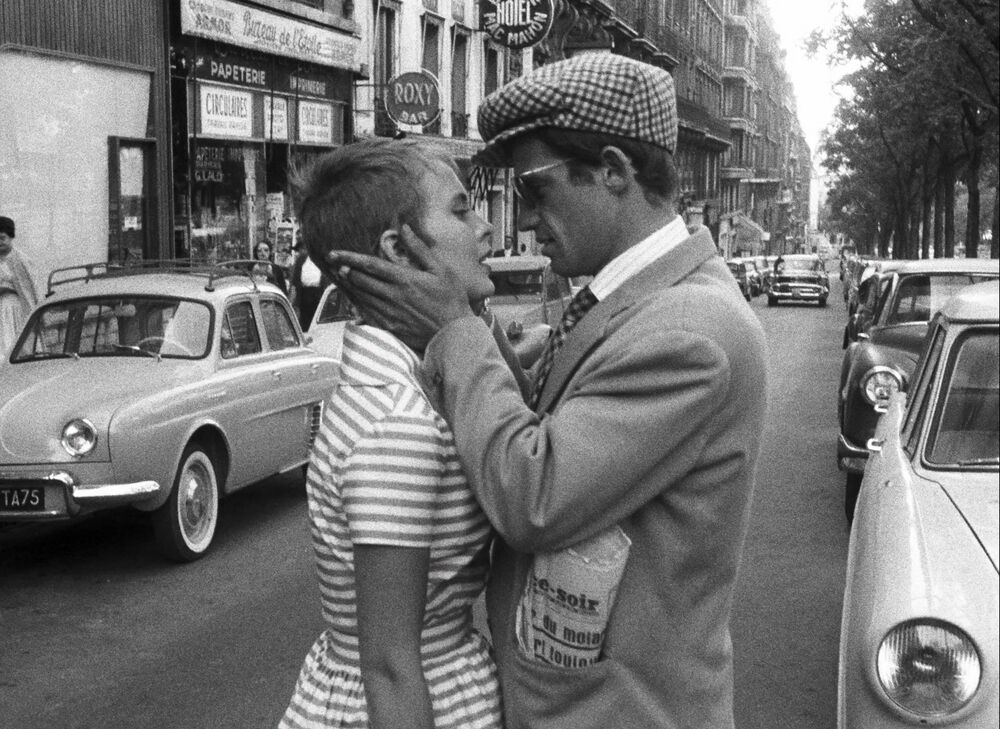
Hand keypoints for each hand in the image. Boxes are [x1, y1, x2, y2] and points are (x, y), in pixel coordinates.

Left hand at [327, 225, 475, 351]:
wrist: (454, 334)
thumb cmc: (452, 300)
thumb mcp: (441, 270)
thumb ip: (420, 249)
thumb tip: (405, 228)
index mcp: (404, 279)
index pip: (369, 265)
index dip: (349, 258)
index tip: (334, 253)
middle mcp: (392, 296)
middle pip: (360, 281)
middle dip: (345, 270)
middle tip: (336, 264)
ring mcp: (389, 313)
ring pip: (360, 297)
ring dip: (349, 286)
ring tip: (341, 278)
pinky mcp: (389, 327)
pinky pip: (366, 314)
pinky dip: (357, 305)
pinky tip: (353, 300)